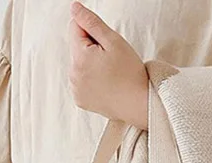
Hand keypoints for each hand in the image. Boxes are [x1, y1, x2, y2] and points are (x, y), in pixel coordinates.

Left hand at [68, 1, 148, 129]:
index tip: (106, 42)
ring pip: (78, 64)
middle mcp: (73, 75)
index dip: (91, 30)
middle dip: (91, 47)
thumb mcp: (113, 41)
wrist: (138, 104)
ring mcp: (75, 89)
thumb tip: (74, 8)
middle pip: (76, 47)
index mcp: (79, 58)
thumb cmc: (130, 73)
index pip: (74, 27)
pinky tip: (106, 84)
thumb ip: (91, 22)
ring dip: (90, 63)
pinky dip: (90, 79)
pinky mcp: (80, 100)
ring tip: (110, 73)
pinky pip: (81, 81)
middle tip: (111, 60)